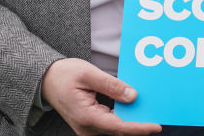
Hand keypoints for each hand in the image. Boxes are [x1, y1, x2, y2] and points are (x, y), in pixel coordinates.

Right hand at [41, 58, 160, 135]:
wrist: (45, 80)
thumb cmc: (64, 75)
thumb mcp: (89, 74)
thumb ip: (112, 85)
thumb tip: (133, 96)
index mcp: (87, 117)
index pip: (119, 127)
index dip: (140, 128)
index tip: (156, 126)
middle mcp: (87, 127)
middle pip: (119, 130)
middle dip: (139, 124)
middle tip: (158, 114)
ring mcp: (87, 128)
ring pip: (115, 128)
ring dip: (131, 121)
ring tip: (148, 110)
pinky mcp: (89, 124)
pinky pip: (109, 124)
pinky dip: (122, 118)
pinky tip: (132, 108)